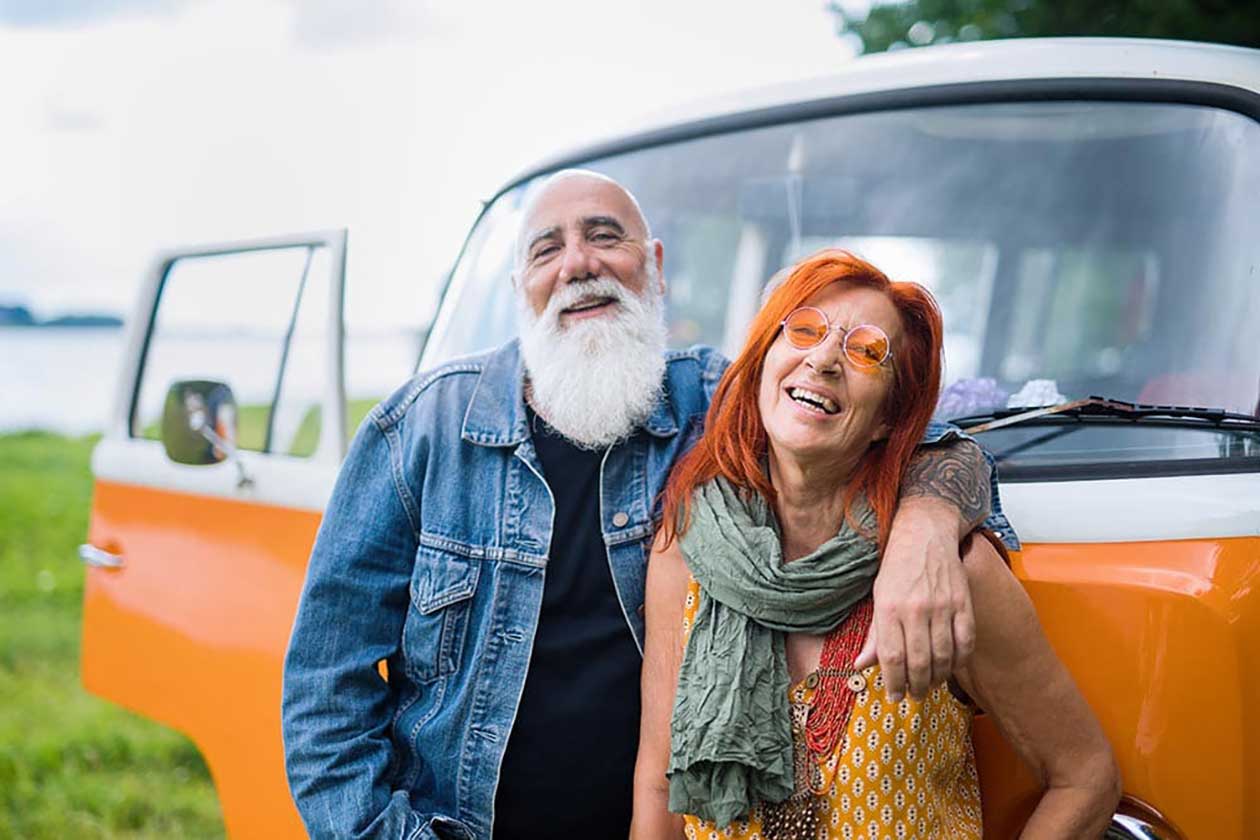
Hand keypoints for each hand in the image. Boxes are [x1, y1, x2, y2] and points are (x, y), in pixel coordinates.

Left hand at [854, 497, 974, 702]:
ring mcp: (943, 606)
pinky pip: (965, 642)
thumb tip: (861, 665)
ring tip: (929, 686)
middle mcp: (916, 609)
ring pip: (943, 657)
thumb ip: (874, 634)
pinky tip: (951, 668)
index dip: (893, 682)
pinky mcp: (963, 603)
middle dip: (915, 687)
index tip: (894, 695)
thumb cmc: (897, 564)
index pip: (891, 657)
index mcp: (889, 607)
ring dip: (936, 679)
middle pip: (919, 662)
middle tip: (913, 696)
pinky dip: (959, 661)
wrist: (925, 532)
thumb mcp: (877, 596)